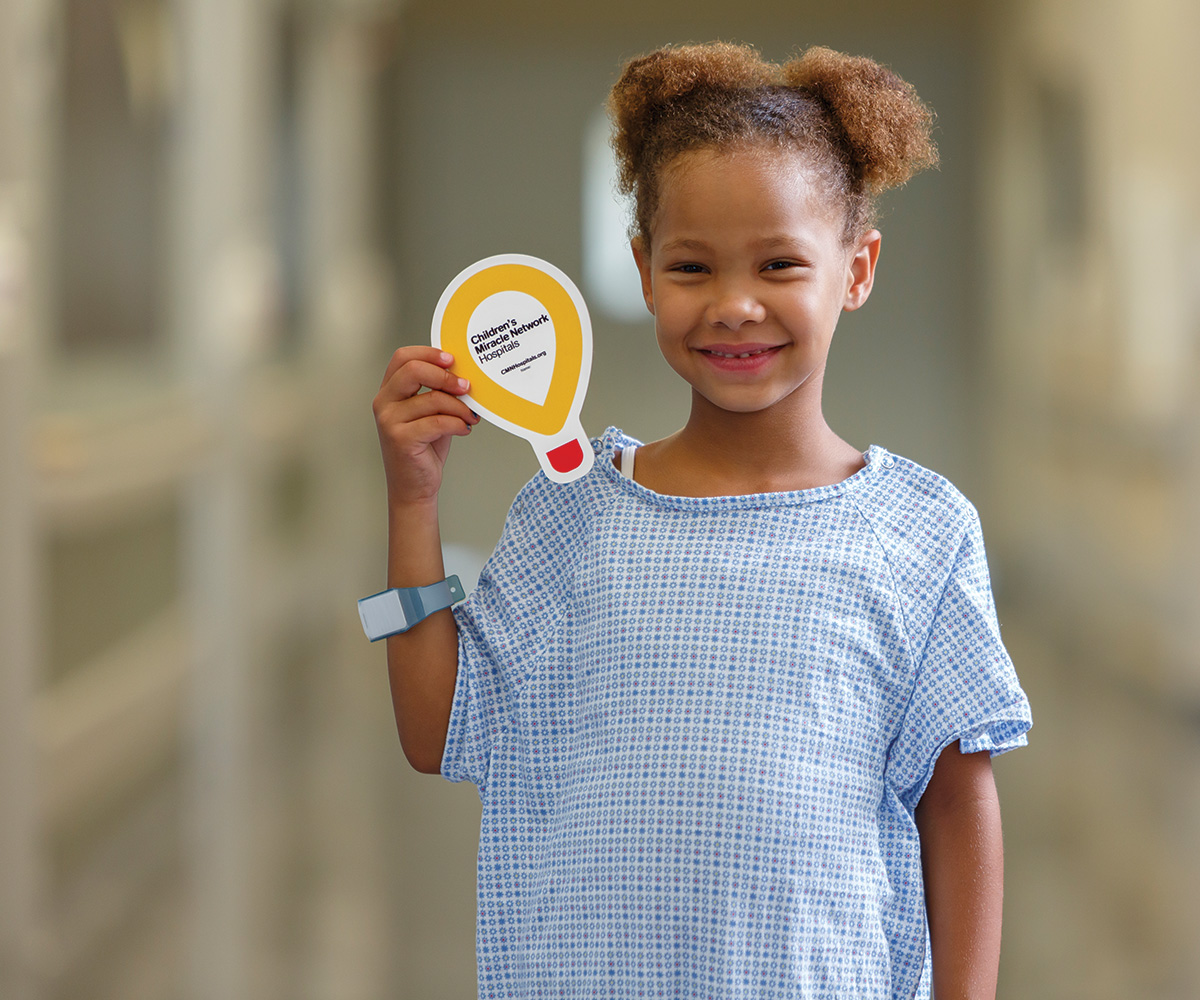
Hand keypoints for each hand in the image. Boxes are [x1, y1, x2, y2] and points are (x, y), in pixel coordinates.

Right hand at [372, 346, 479, 505]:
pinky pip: (437, 422)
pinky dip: (457, 423)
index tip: (453, 360)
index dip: (429, 353)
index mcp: (389, 392)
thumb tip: (463, 376)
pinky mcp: (400, 439)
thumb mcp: (431, 415)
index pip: (403, 357)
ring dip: (459, 406)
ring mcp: (389, 421)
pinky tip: (464, 429)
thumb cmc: (423, 450)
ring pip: (432, 398)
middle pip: (413, 370)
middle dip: (445, 376)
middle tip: (466, 386)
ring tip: (470, 416)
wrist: (414, 488)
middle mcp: (384, 403)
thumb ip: (439, 394)